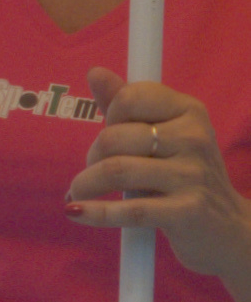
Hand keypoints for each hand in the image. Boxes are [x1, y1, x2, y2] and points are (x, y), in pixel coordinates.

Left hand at [70, 68, 250, 294]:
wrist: (227, 229)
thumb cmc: (185, 176)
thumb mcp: (164, 135)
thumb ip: (128, 105)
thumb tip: (95, 72)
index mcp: (189, 111)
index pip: (130, 98)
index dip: (109, 117)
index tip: (111, 137)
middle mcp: (194, 137)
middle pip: (115, 137)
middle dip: (92, 157)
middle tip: (92, 173)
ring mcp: (192, 175)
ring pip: (115, 170)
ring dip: (85, 184)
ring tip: (80, 193)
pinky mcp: (186, 212)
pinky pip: (128, 210)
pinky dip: (94, 213)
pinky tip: (75, 212)